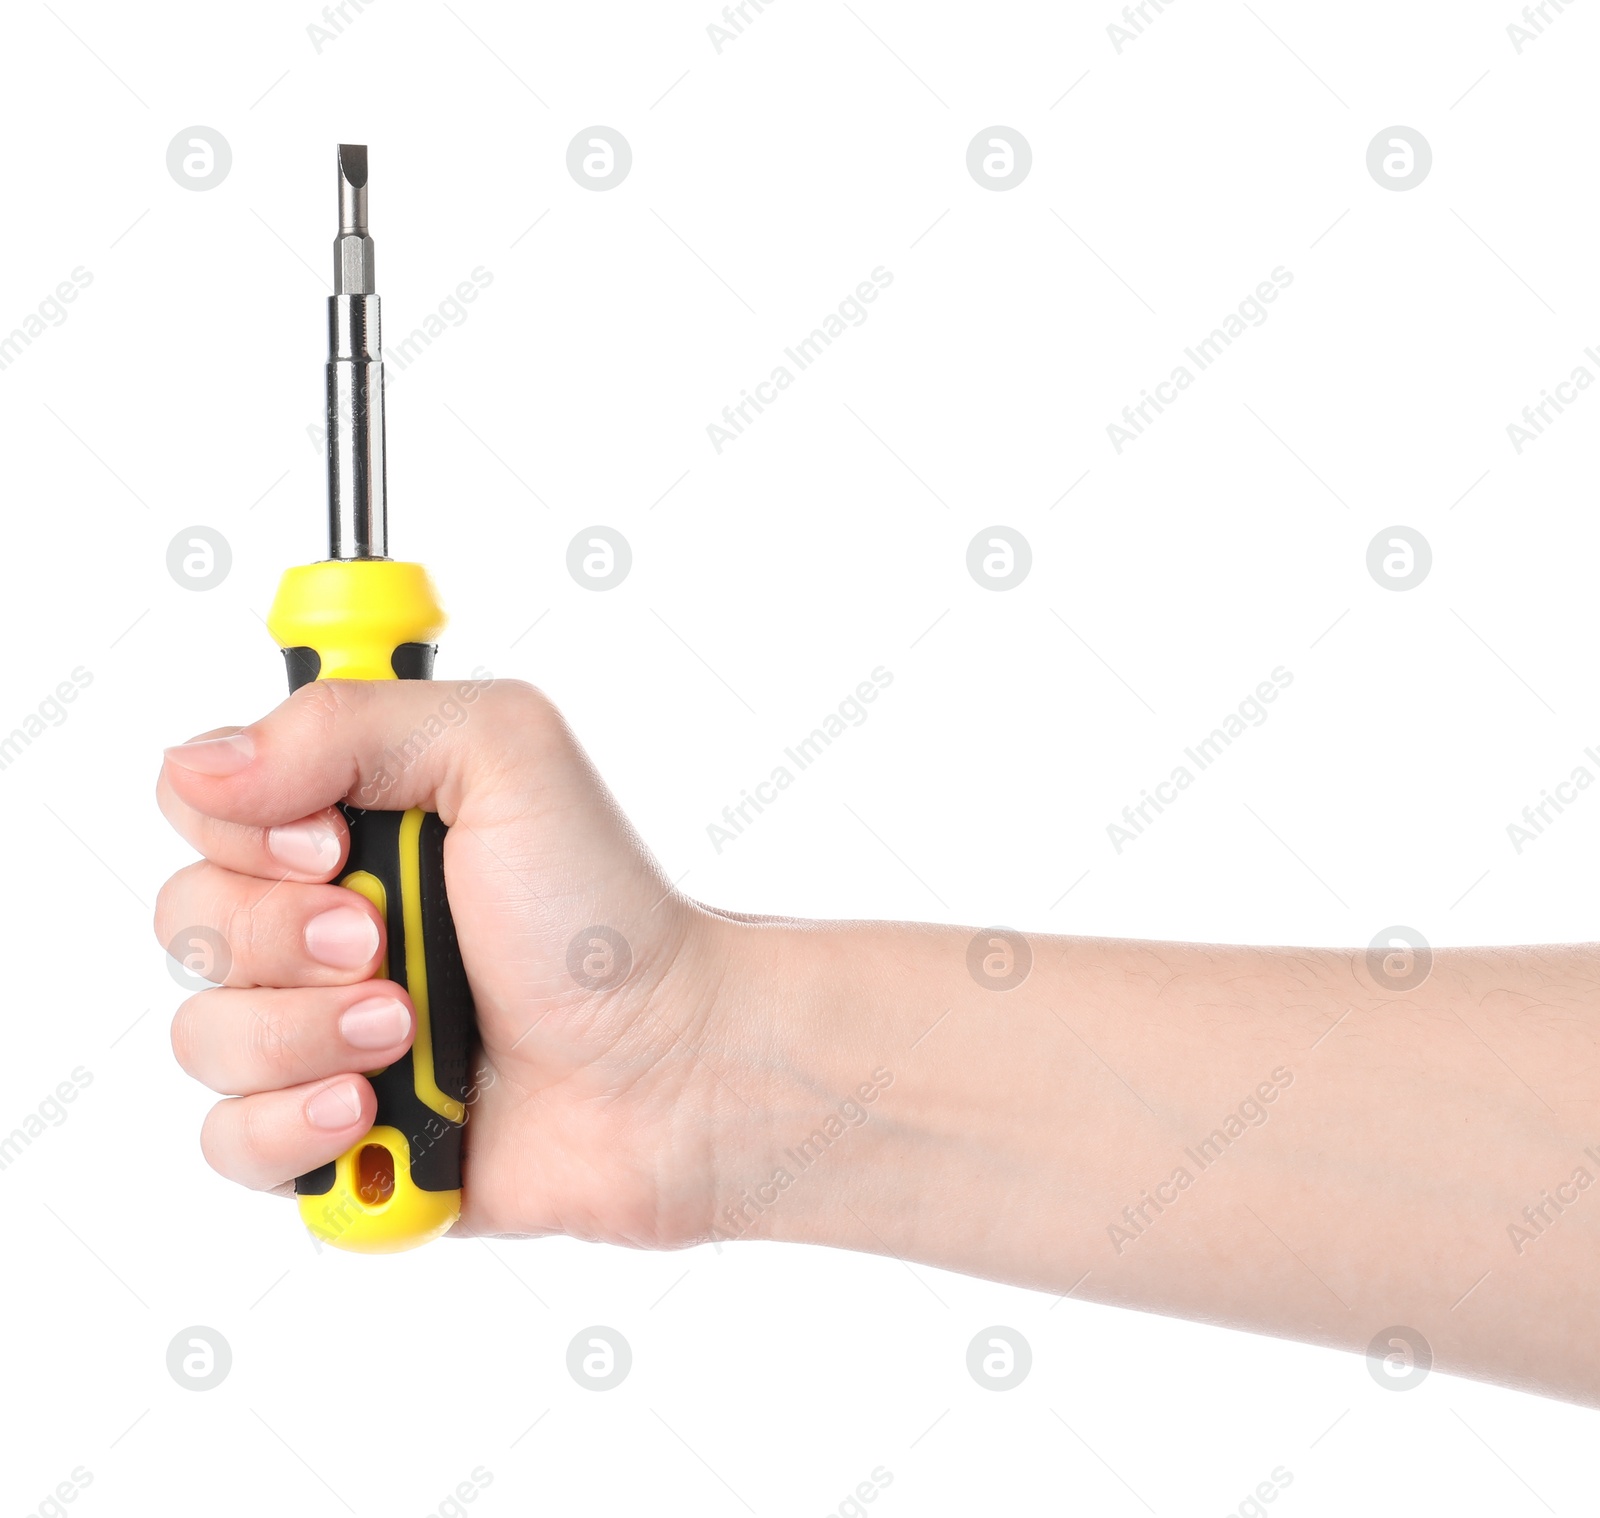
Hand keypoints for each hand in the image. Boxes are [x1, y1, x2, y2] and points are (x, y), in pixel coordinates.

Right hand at [156, 678, 742, 1244]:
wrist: (666, 1064)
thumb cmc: (599, 910)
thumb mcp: (502, 753)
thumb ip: (349, 722)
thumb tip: (196, 764)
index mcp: (346, 823)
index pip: (198, 803)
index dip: (242, 829)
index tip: (334, 848)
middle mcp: (319, 924)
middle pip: (186, 921)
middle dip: (282, 939)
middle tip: (381, 946)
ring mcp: (321, 1032)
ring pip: (201, 1036)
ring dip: (304, 1033)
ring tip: (409, 1032)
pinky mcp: (330, 1135)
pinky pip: (228, 1141)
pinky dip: (292, 1128)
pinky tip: (370, 1111)